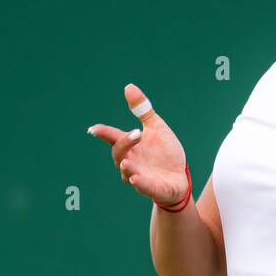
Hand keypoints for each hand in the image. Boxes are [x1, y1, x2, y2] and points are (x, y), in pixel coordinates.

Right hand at [87, 83, 189, 204]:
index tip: (94, 129)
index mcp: (131, 146)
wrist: (180, 176)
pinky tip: (136, 179)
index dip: (103, 133)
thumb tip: (128, 87)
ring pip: (127, 173)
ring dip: (127, 167)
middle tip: (137, 133)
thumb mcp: (157, 127)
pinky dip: (139, 183)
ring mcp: (139, 176)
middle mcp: (131, 161)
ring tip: (127, 162)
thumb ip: (143, 110)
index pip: (114, 138)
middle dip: (125, 143)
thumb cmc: (164, 153)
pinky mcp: (151, 188)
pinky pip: (143, 187)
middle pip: (119, 153)